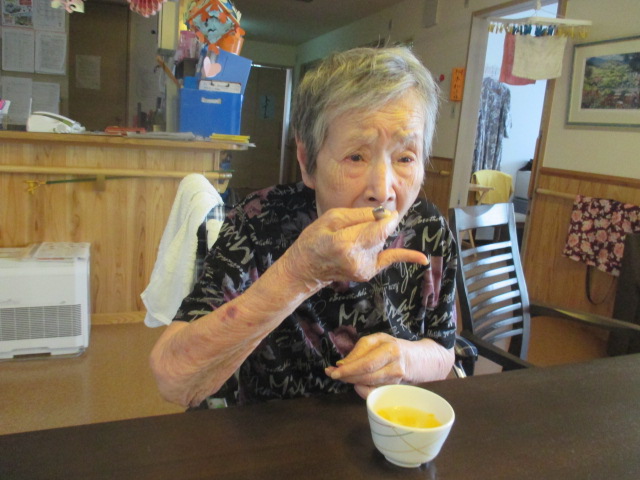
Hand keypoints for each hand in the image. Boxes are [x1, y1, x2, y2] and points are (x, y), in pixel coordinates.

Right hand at [281, 207, 427, 289]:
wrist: (306, 268)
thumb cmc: (314, 240)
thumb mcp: (330, 218)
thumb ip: (358, 215)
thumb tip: (383, 214)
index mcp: (346, 243)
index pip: (379, 228)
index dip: (386, 218)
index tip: (385, 212)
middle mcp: (358, 259)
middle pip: (381, 234)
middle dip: (375, 225)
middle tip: (356, 227)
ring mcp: (364, 269)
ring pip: (381, 242)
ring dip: (372, 236)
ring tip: (350, 240)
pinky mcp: (368, 274)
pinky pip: (390, 260)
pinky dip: (406, 257)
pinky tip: (422, 259)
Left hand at [324, 332, 408, 398]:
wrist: (416, 359)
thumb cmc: (393, 347)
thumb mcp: (377, 340)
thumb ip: (360, 349)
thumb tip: (342, 364)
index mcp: (390, 350)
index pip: (365, 363)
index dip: (347, 368)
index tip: (332, 370)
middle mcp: (394, 366)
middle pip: (366, 375)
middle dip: (346, 376)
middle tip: (332, 374)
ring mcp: (395, 380)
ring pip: (368, 384)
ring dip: (351, 381)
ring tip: (340, 376)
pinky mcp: (394, 389)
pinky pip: (374, 392)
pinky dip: (361, 390)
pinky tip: (356, 384)